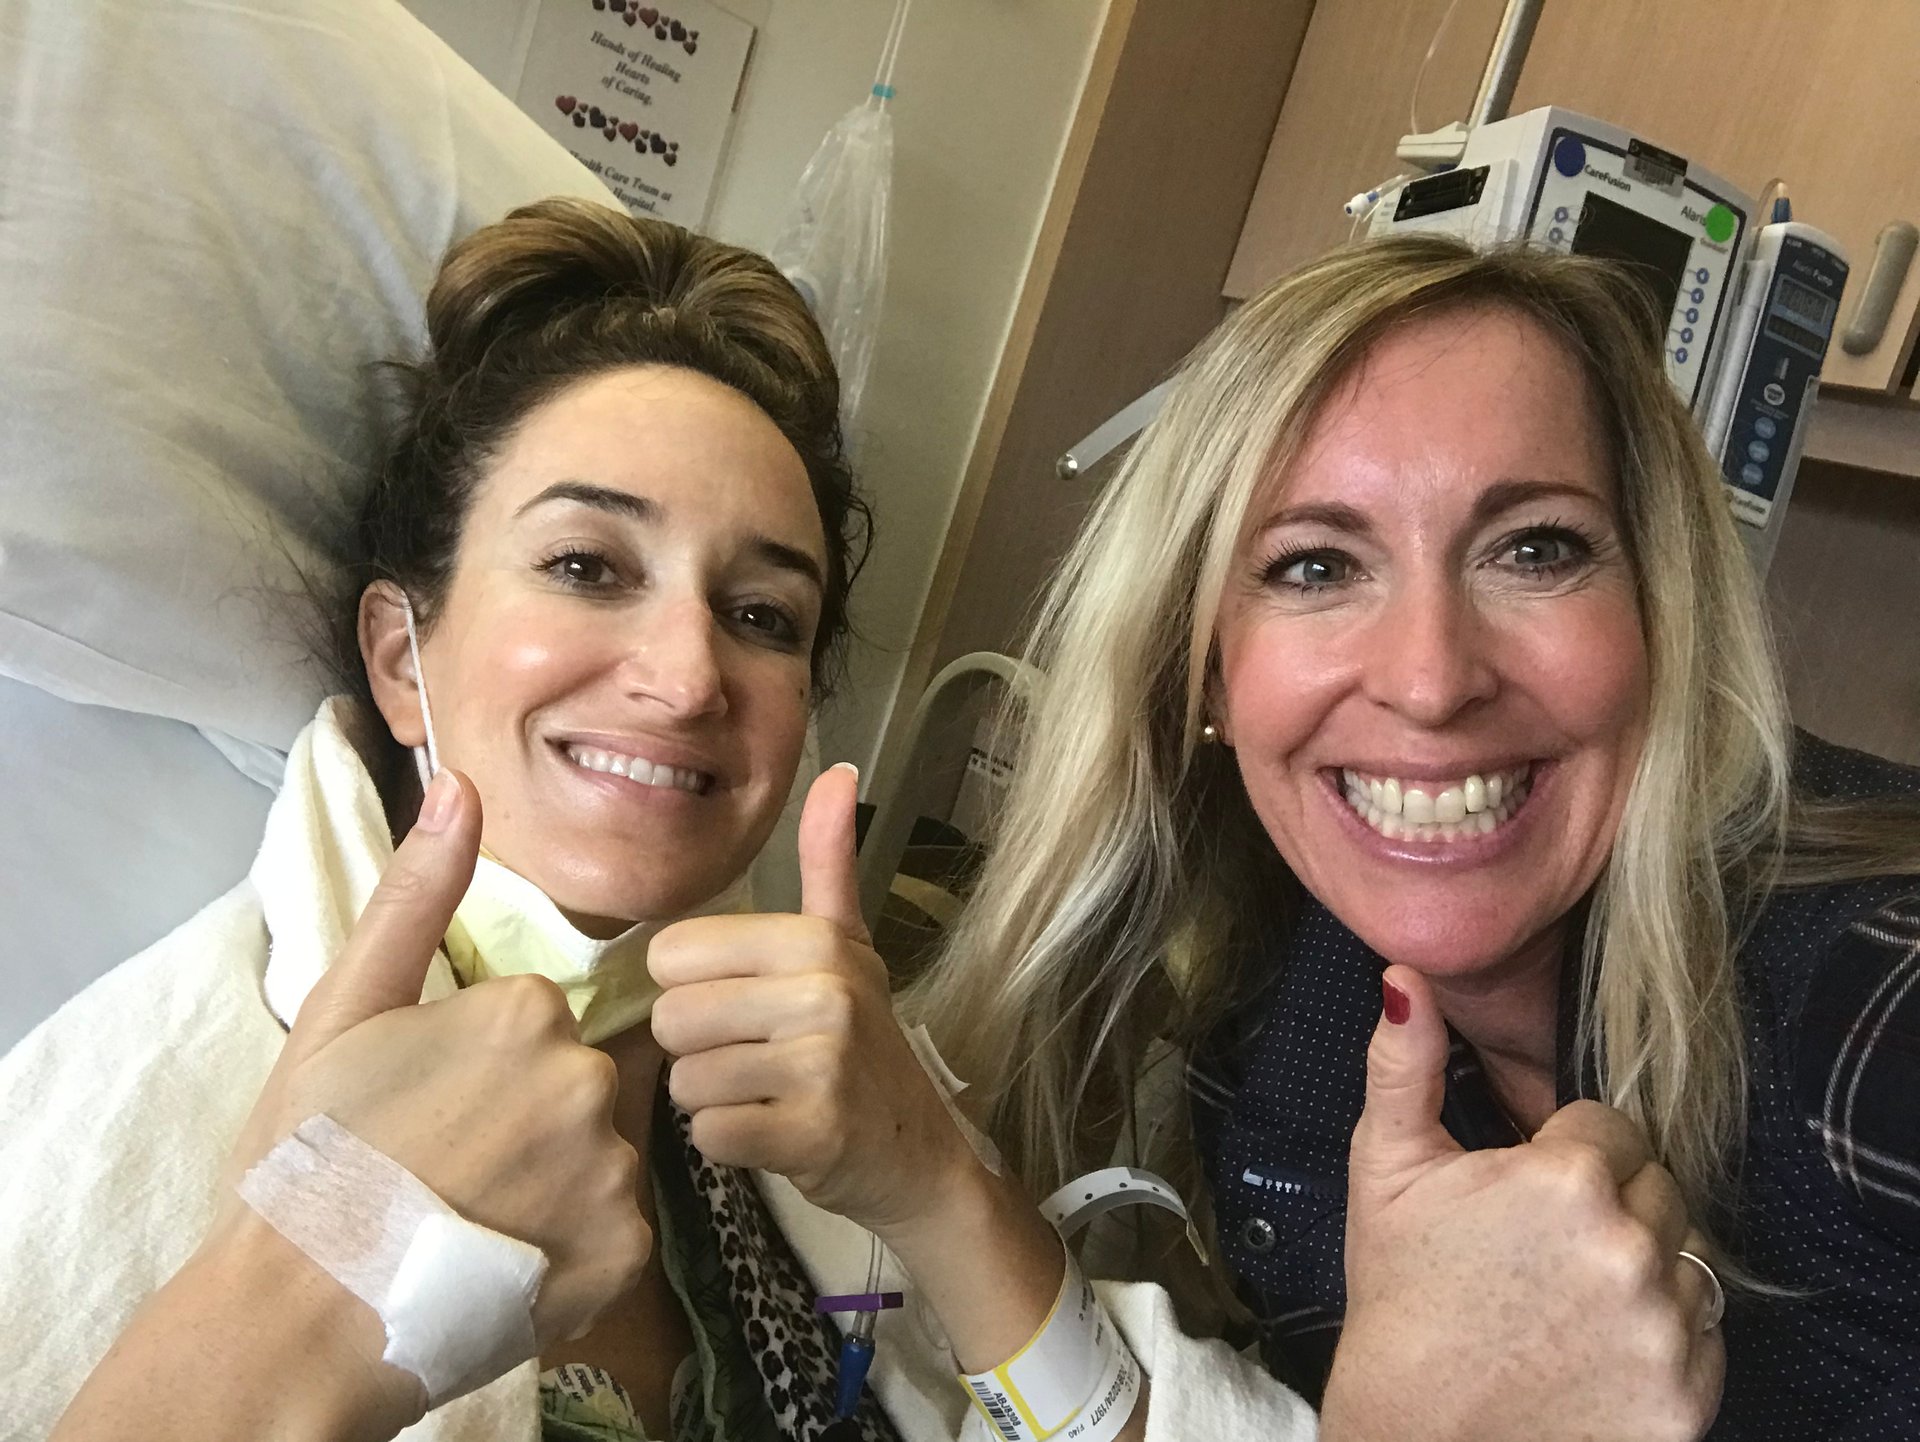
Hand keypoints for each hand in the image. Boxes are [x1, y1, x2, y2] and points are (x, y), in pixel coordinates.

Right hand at [220, 769, 650, 1359]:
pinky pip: (614, 1232)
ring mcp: (613, 1169)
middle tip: (445, 1169)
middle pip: (574, 1083)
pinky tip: (505, 1263)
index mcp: (527, 1011)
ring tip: (470, 1221)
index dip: (477, 1068)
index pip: (532, 1021)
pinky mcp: (627, 1251)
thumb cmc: (309, 1161)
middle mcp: (587, 1079)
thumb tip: (460, 785)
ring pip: (598, 1158)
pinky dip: (570, 1250)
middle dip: (525, 1120)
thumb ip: (415, 896)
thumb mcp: (343, 1011)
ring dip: (552, 1185)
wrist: (298, 1318)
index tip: (426, 1110)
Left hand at [649, 764, 974, 1237]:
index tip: (743, 1007)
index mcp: (815, 941)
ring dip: (713, 1098)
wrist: (916, 1153)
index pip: (673, 954)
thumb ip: (828, 861)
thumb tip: (840, 770)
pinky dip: (730, 1141)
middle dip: (699, 1048)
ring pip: (686, 1080)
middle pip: (672, 1018)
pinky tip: (773, 1131)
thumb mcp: (849, 945)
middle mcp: (821, 994)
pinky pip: (709, 1132)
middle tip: (756, 1058)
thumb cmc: (864, 1044)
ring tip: (766, 1093)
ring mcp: (820, 1067)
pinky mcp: (810, 1134)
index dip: (693, 988)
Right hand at [1320, 966, 1723, 1441]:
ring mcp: (1663, 1327)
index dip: (1563, 1158)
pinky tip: (1594, 1348)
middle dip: (1609, 1208)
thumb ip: (1407, 1065)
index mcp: (1565, 1178)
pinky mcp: (1687, 1396)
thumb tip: (1406, 982)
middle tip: (1541, 1251)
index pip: (1612, 1128)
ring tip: (1567, 1300)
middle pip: (1658, 1188)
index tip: (1523, 1198)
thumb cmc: (1400, 1295)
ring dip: (1642, 1268)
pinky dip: (1663, 1338)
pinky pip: (1706, 1336)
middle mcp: (1629, 1247)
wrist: (1417, 1433)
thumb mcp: (1386, 1167)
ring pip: (1688, 1257)